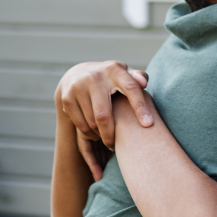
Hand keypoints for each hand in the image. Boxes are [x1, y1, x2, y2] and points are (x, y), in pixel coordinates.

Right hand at [55, 61, 150, 179]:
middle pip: (103, 114)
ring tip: (108, 140)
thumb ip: (138, 78)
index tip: (148, 124)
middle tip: (116, 146)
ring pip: (91, 122)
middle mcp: (95, 77)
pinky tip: (96, 135)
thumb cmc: (112, 79)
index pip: (131, 88)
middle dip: (111, 135)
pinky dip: (89, 134)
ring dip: (100, 135)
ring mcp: (78, 87)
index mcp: (114, 70)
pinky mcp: (67, 98)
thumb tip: (144, 82)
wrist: (78, 73)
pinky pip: (80, 124)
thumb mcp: (125, 74)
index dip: (140, 107)